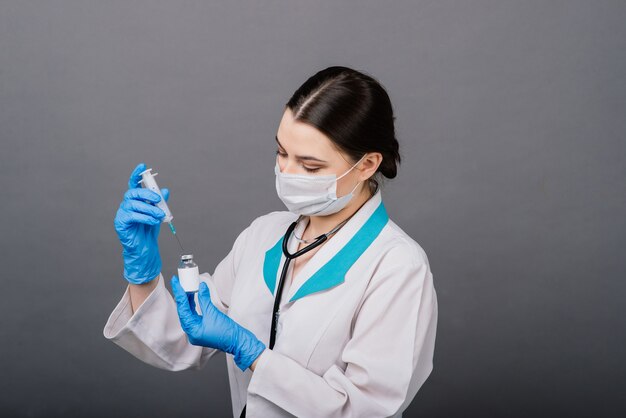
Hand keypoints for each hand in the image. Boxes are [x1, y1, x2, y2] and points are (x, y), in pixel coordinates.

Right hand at [114, 162, 168, 283]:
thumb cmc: (148, 231)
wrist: (144, 248)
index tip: (142, 166)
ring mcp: (122, 213)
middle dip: (147, 193)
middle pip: (133, 192)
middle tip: (159, 200)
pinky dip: (145, 217)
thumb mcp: (157, 213)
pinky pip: (132, 216)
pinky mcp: (121, 223)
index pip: (133, 184)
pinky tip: (153, 221)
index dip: (136, 174)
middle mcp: (126, 204)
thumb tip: (165, 190)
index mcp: (135, 200)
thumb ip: (160, 203)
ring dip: (149, 208)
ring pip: (134, 204)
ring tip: (160, 215)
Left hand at [171, 276, 265, 370]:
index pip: (182, 309)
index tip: (175, 282)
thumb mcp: (213, 313)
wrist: (237, 340)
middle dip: (181, 297)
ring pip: (188, 313)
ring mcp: (197, 330)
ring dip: (187, 300)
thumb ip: (205, 299)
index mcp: (192, 330)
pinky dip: (193, 306)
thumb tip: (201, 286)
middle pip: (183, 311)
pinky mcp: (202, 328)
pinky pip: (194, 315)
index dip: (179, 294)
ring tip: (186, 287)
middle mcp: (192, 332)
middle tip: (179, 283)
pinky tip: (193, 297)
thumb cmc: (225, 331)